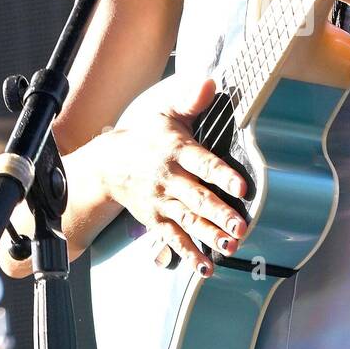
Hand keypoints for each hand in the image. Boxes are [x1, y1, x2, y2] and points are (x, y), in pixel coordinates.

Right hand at [98, 74, 249, 277]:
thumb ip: (191, 102)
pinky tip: (206, 267)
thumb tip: (211, 81)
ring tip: (231, 246)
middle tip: (241, 226)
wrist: (107, 165)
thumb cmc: (146, 137)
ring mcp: (162, 201)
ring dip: (210, 234)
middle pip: (198, 197)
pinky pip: (174, 239)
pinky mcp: (156, 219)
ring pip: (189, 220)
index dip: (222, 175)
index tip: (242, 186)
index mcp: (176, 151)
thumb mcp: (166, 116)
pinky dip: (189, 253)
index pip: (202, 163)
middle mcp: (170, 179)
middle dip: (220, 213)